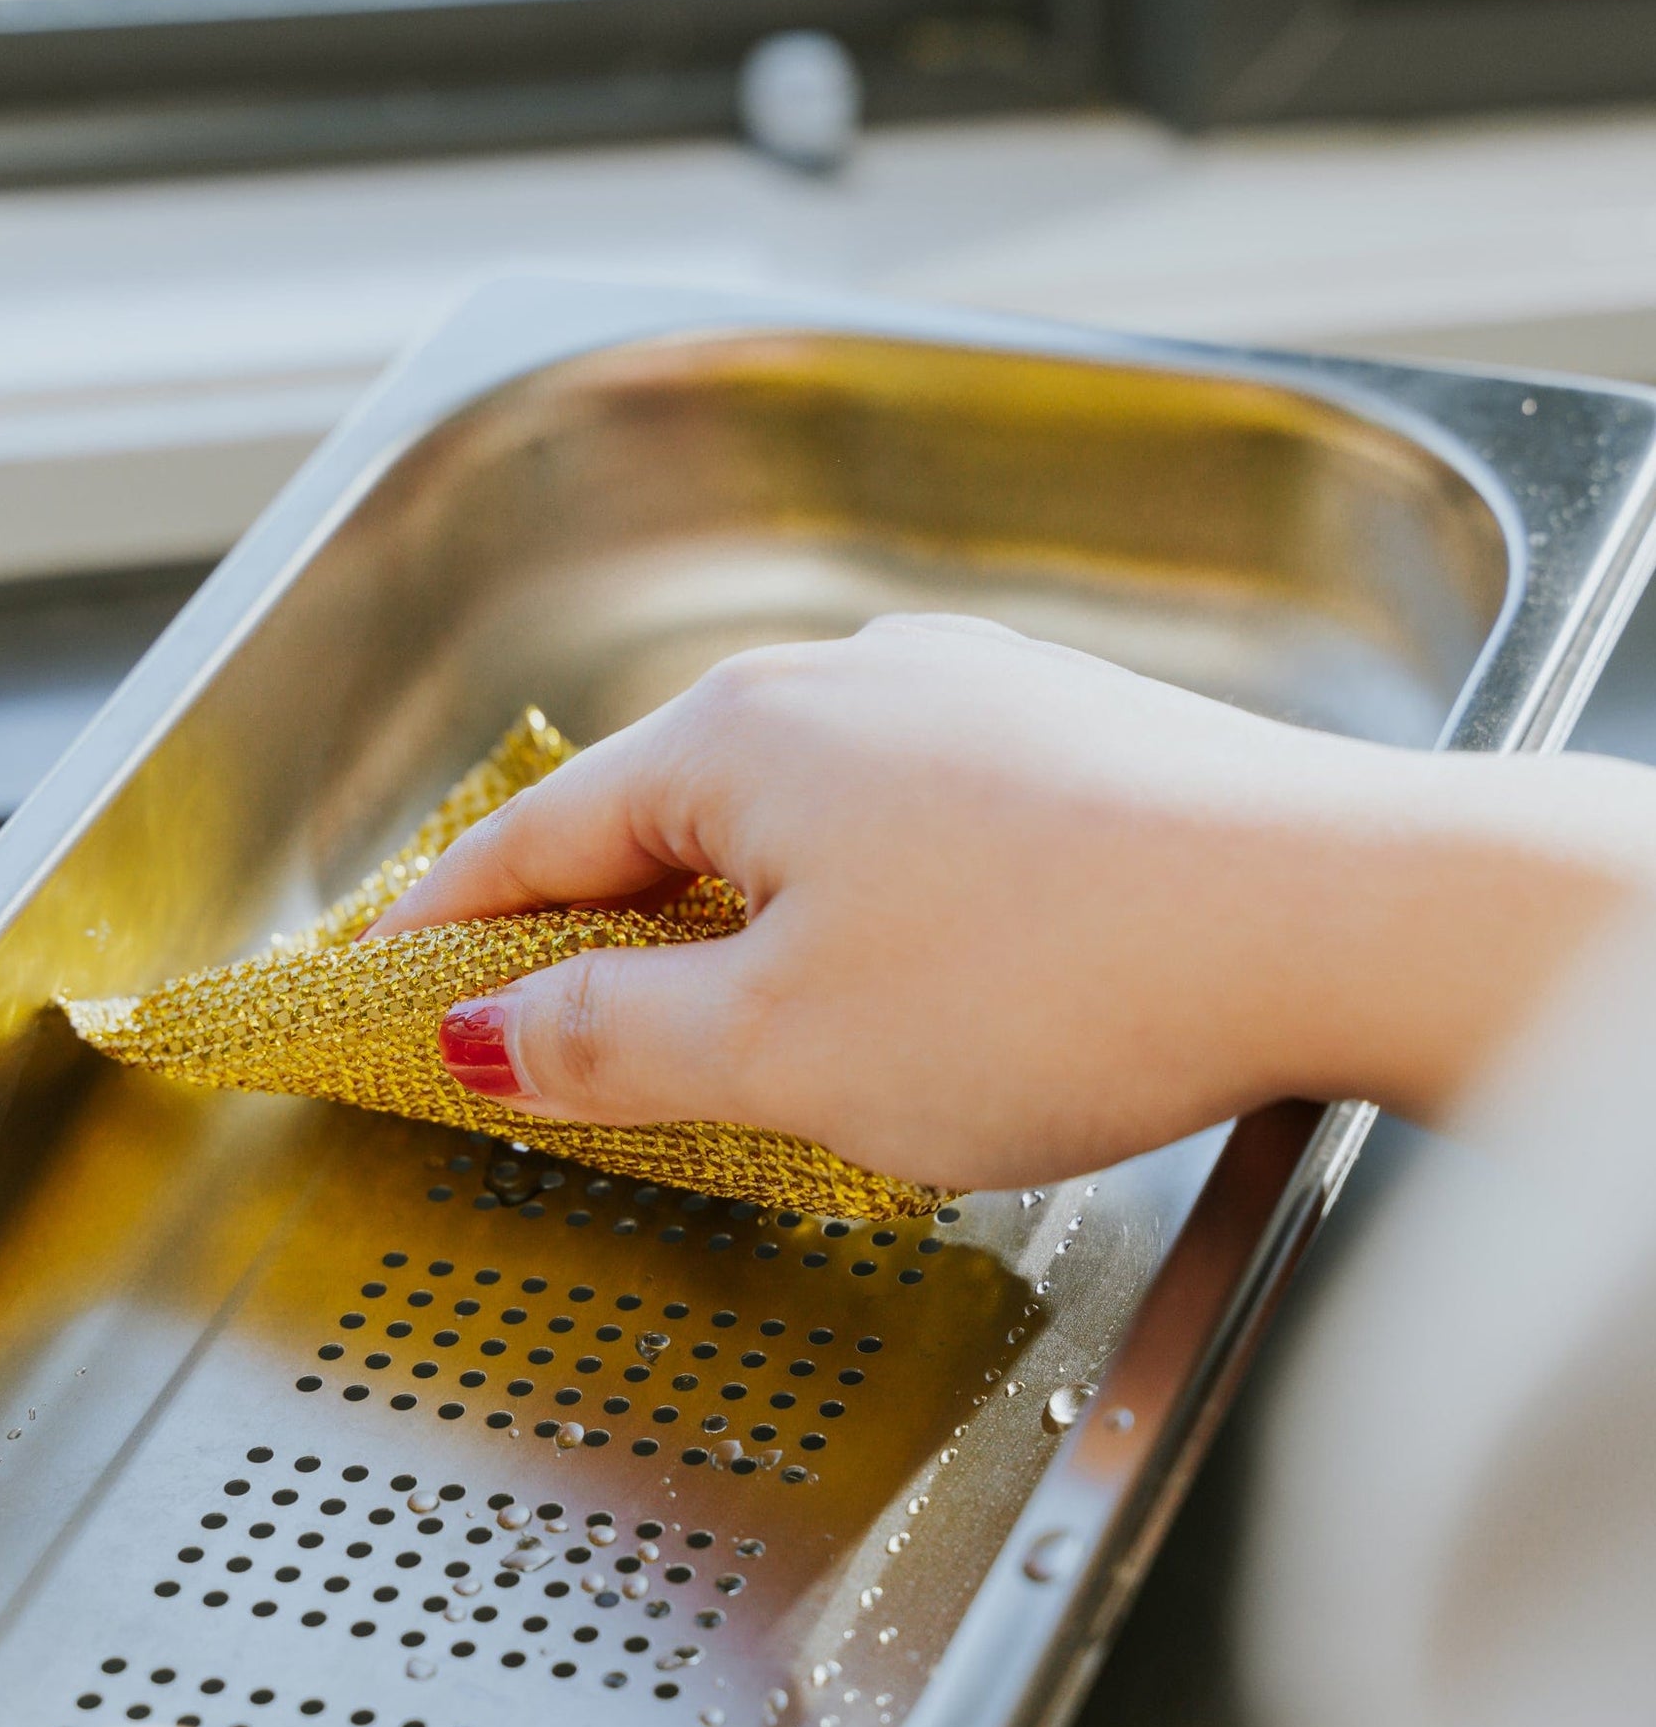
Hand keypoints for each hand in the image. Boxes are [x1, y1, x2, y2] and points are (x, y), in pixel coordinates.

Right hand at [369, 615, 1653, 1187]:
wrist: (1334, 912)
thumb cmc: (1051, 979)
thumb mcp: (782, 1046)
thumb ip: (606, 1040)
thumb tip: (482, 1032)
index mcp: (739, 736)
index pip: (537, 835)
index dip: (448, 920)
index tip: (392, 976)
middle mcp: (841, 681)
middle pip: (659, 810)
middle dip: (590, 916)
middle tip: (544, 1016)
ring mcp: (959, 694)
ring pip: (784, 810)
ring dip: (727, 905)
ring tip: (719, 1006)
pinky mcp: (1057, 734)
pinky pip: (893, 814)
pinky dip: (843, 889)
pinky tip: (886, 959)